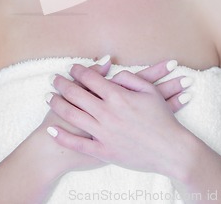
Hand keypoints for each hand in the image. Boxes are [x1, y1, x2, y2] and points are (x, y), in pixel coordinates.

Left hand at [46, 63, 190, 175]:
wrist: (171, 151)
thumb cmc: (163, 119)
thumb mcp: (150, 91)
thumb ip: (130, 78)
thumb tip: (113, 74)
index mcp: (118, 96)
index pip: (91, 78)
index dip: (79, 71)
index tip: (72, 67)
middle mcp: (107, 113)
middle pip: (76, 94)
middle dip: (62, 84)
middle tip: (53, 78)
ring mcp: (103, 133)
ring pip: (72, 116)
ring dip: (57, 104)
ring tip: (48, 96)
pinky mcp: (103, 152)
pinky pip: (78, 144)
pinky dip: (62, 137)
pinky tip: (51, 129)